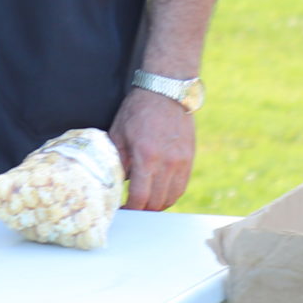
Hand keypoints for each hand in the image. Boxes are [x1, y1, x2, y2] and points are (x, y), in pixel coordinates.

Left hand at [113, 87, 194, 211]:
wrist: (166, 91)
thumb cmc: (138, 110)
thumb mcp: (119, 133)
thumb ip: (117, 160)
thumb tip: (114, 182)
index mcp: (146, 156)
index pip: (139, 197)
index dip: (130, 209)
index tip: (121, 211)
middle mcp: (167, 163)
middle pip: (156, 202)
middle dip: (142, 210)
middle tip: (131, 210)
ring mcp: (181, 162)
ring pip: (170, 198)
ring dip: (156, 206)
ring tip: (144, 204)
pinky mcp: (189, 159)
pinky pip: (181, 187)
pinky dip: (170, 195)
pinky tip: (159, 194)